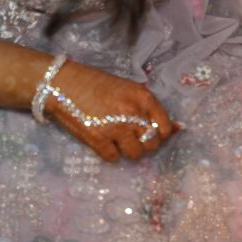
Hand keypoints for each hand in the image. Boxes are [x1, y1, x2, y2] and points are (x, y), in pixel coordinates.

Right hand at [41, 58, 179, 162]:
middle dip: (145, 144)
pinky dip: (110, 154)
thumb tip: (177, 128)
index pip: (165, 127)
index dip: (160, 134)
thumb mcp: (128, 88)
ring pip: (135, 154)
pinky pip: (113, 158)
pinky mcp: (98, 140)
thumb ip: (149, 108)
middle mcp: (133, 114)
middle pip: (152, 144)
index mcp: (143, 98)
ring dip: (128, 150)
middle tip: (133, 138)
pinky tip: (104, 142)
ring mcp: (115, 128)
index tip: (151, 133)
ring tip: (118, 140)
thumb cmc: (96, 83)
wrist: (64, 84)